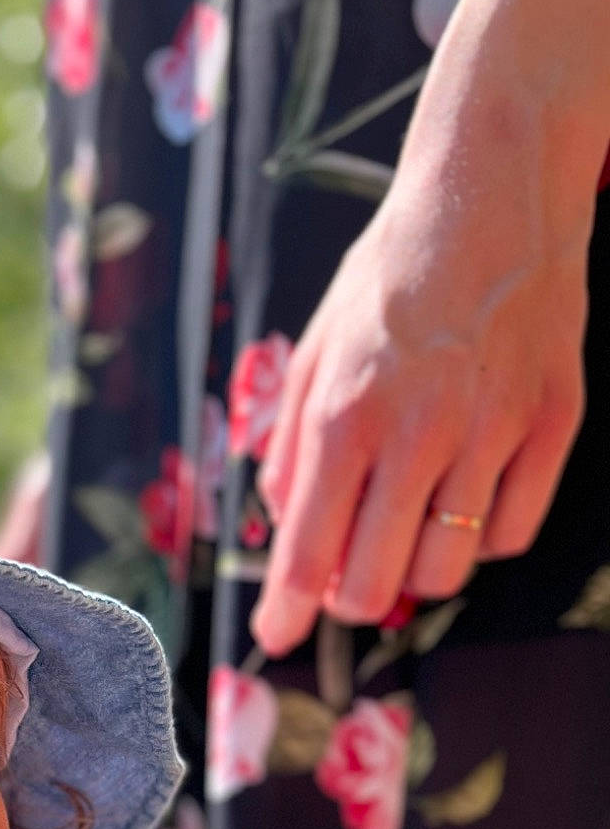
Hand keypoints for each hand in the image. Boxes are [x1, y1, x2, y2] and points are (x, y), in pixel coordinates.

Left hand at [250, 184, 588, 656]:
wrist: (493, 192)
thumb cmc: (393, 275)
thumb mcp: (315, 354)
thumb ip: (293, 449)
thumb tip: (288, 531)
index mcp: (347, 415)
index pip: (308, 552)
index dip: (286, 611)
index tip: (276, 637)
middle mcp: (421, 431)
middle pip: (378, 586)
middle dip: (352, 596)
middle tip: (347, 575)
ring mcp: (495, 430)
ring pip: (447, 569)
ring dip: (416, 567)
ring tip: (405, 525)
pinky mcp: (553, 422)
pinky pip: (511, 532)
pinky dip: (481, 535)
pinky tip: (463, 497)